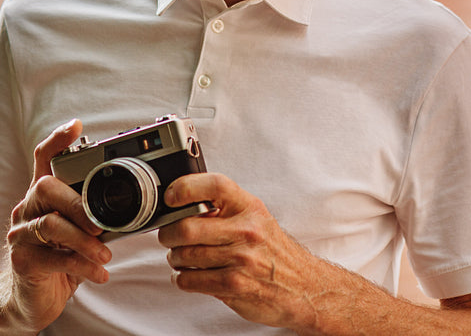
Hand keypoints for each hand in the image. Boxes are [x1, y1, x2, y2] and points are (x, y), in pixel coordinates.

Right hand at [2, 119, 111, 330]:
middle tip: (101, 225)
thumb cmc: (61, 259)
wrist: (34, 300)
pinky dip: (83, 266)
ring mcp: (21, 235)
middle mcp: (26, 209)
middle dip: (78, 203)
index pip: (44, 159)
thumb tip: (135, 209)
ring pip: (51, 224)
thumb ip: (94, 216)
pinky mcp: (23, 261)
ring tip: (105, 254)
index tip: (76, 125)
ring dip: (84, 240)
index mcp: (42, 197)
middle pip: (45, 187)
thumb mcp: (78, 233)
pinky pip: (55, 258)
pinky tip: (100, 274)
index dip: (58, 140)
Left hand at [157, 173, 324, 330]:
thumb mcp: (256, 218)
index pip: (215, 185)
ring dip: (175, 258)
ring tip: (181, 257)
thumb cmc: (272, 251)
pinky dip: (182, 279)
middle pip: (187, 227)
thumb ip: (225, 210)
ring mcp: (241, 259)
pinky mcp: (235, 285)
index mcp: (249, 208)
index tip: (171, 197)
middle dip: (168, 234)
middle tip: (169, 237)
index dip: (187, 187)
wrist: (302, 286)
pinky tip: (189, 275)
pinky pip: (190, 280)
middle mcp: (247, 231)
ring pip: (184, 256)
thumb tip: (181, 205)